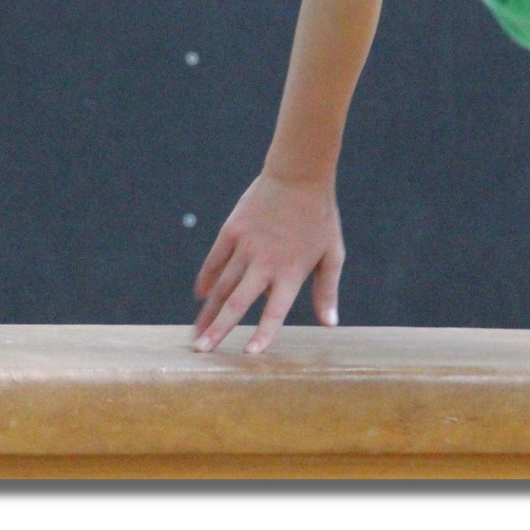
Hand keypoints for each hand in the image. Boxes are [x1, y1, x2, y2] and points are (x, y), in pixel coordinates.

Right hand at [192, 170, 343, 354]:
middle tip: (201, 350)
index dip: (262, 334)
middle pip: (237, 302)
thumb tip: (330, 324)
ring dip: (208, 311)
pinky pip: (215, 261)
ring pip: (222, 285)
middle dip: (218, 328)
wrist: (298, 174)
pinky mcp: (232, 230)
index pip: (274, 311)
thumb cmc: (319, 216)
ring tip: (197, 334)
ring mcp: (245, 246)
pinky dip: (207, 279)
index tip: (248, 354)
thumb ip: (327, 290)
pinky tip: (201, 296)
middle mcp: (265, 263)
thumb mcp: (332, 254)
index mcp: (291, 272)